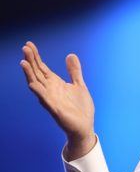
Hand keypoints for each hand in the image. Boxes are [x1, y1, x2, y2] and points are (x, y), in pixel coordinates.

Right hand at [20, 41, 95, 160]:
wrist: (84, 126)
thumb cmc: (80, 107)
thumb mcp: (79, 85)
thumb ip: (74, 71)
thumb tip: (70, 55)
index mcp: (55, 83)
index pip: (42, 67)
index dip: (36, 56)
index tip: (28, 44)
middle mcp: (50, 90)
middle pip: (37, 73)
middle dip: (31, 61)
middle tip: (25, 48)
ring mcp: (51, 99)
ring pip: (37, 84)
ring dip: (30, 74)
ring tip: (23, 62)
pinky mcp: (55, 109)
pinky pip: (45, 100)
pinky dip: (39, 92)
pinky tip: (33, 84)